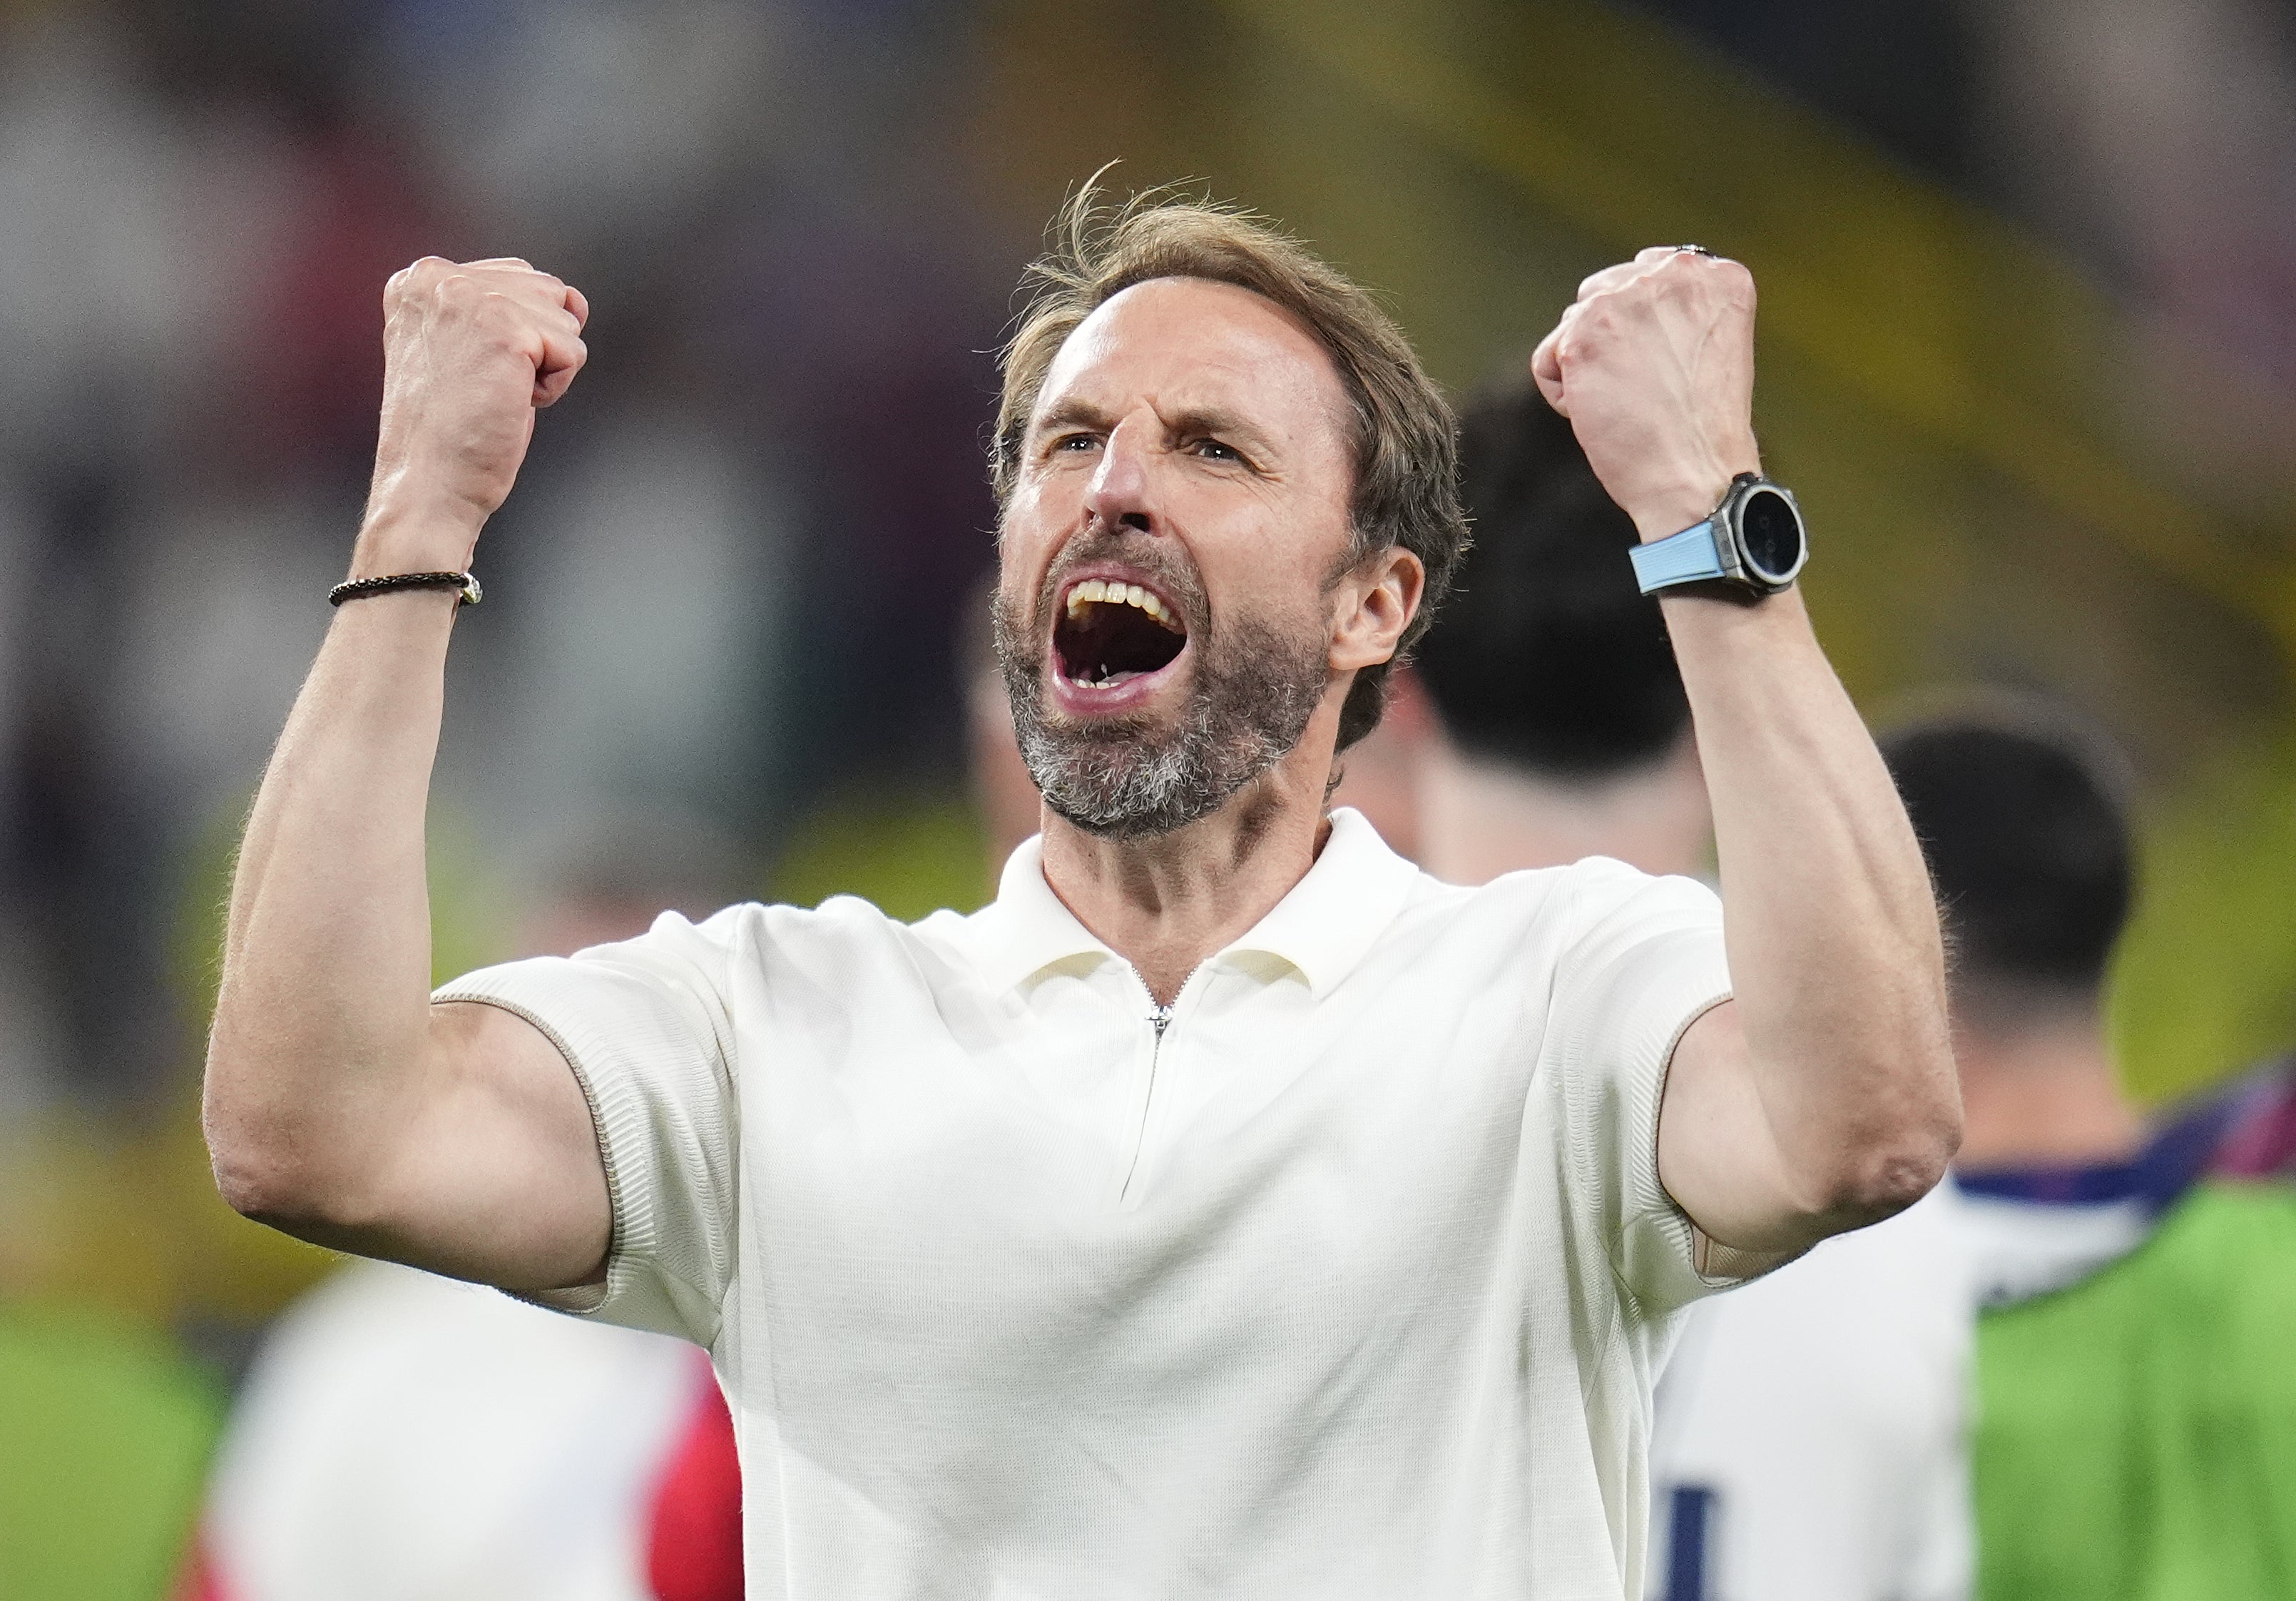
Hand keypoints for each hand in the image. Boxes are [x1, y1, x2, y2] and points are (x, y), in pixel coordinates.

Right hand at [358, 257, 588, 570]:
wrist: (428, 484)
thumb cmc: (450, 430)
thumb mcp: (470, 348)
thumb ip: (509, 307)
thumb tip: (576, 298)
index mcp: (420, 278)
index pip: (515, 278)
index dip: (516, 335)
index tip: (469, 372)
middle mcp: (438, 276)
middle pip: (546, 291)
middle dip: (535, 345)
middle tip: (483, 386)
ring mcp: (471, 298)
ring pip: (565, 320)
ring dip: (545, 367)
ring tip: (494, 394)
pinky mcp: (506, 330)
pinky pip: (572, 352)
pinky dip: (554, 387)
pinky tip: (511, 403)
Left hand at [1531, 247, 1761, 540]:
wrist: (1696, 473)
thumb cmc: (1703, 427)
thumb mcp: (1709, 345)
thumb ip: (1674, 310)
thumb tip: (1617, 300)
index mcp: (1716, 274)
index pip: (1647, 272)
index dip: (1640, 324)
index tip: (1659, 362)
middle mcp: (1671, 273)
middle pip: (1602, 293)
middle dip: (1609, 340)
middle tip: (1647, 389)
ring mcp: (1624, 300)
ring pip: (1573, 324)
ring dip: (1587, 367)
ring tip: (1630, 404)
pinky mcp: (1581, 337)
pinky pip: (1547, 360)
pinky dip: (1564, 395)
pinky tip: (1602, 414)